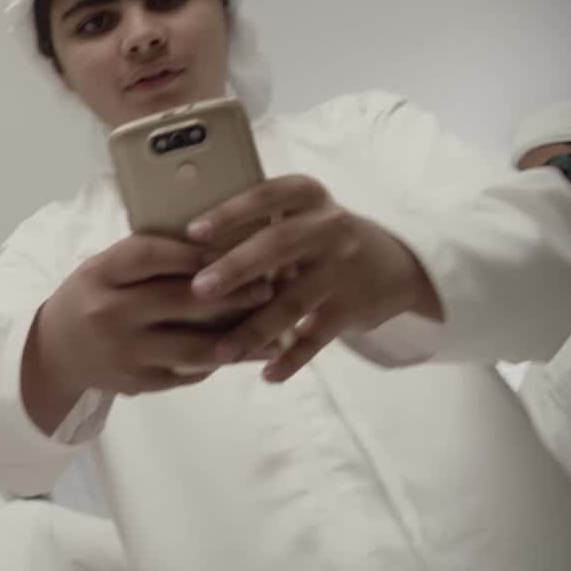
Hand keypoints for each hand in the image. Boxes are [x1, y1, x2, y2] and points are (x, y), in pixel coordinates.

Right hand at [29, 233, 276, 401]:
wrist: (55, 352)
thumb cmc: (94, 297)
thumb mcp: (105, 269)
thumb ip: (148, 259)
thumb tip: (221, 244)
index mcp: (99, 275)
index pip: (149, 255)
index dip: (192, 252)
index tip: (232, 246)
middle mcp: (109, 313)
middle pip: (180, 301)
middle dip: (233, 293)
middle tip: (271, 284)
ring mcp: (124, 352)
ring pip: (193, 346)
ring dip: (240, 337)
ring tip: (275, 327)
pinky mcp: (137, 382)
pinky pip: (188, 372)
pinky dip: (221, 361)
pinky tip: (248, 351)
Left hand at [187, 174, 441, 383]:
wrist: (392, 266)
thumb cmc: (317, 239)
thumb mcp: (298, 216)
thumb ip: (255, 224)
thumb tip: (178, 245)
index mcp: (307, 196)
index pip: (268, 195)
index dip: (231, 212)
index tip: (192, 232)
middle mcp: (329, 226)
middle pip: (279, 245)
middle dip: (237, 268)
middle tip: (199, 289)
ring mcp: (344, 268)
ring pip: (294, 299)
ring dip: (256, 328)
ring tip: (221, 351)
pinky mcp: (354, 307)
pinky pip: (318, 336)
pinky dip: (294, 359)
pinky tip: (269, 375)